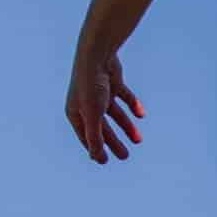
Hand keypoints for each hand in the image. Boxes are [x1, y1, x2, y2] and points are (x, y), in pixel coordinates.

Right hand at [65, 46, 143, 163]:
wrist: (97, 54)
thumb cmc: (91, 86)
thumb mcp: (93, 115)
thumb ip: (95, 137)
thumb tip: (96, 158)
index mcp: (76, 111)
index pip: (85, 136)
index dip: (94, 148)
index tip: (105, 162)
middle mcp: (86, 103)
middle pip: (102, 128)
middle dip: (113, 142)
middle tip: (125, 156)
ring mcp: (100, 93)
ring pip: (115, 115)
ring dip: (126, 127)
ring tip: (138, 140)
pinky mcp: (112, 84)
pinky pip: (124, 97)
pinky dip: (133, 105)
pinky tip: (141, 114)